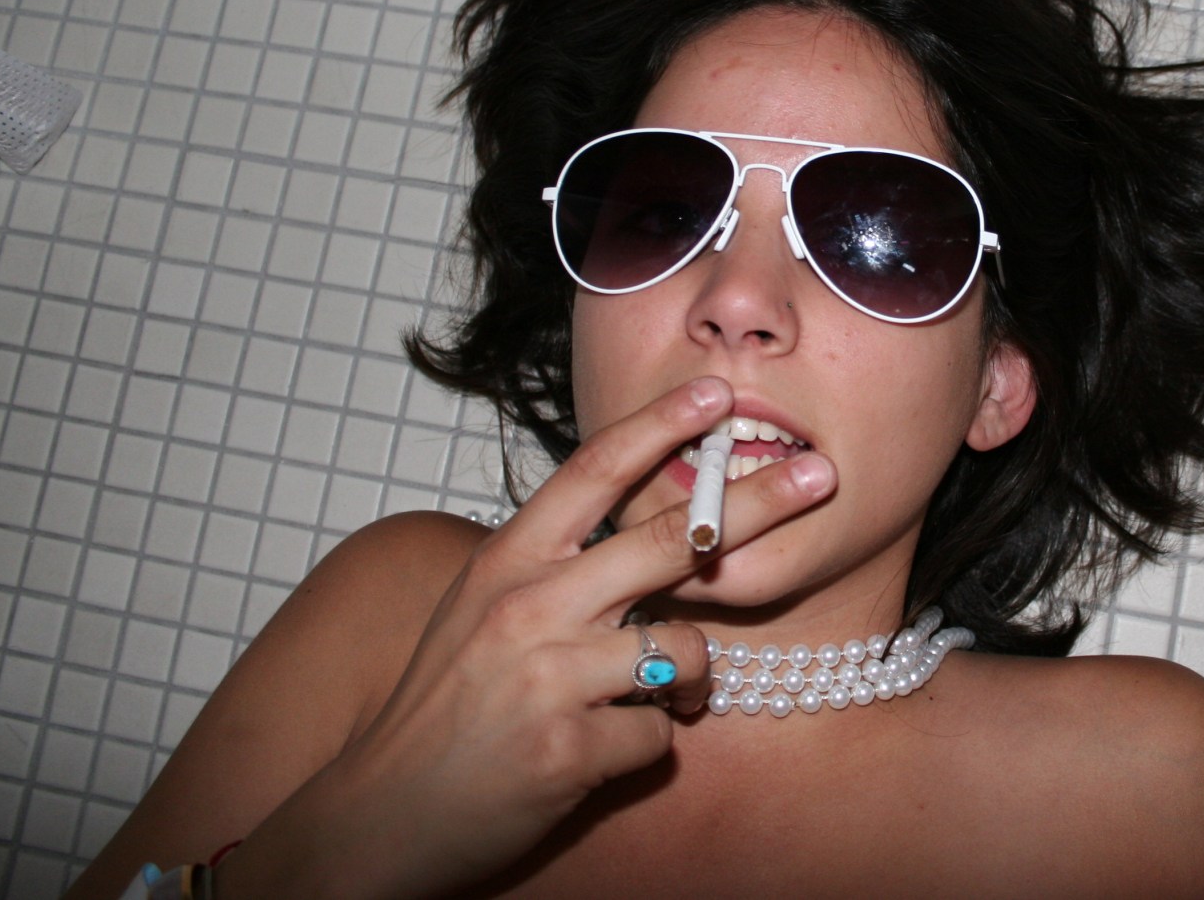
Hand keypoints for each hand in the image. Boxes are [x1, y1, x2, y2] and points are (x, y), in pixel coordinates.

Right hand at [218, 377, 836, 899]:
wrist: (382, 812)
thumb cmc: (444, 703)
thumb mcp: (484, 606)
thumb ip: (557, 564)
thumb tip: (655, 531)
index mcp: (509, 560)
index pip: (594, 471)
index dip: (660, 424)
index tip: (717, 392)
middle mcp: (530, 605)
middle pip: (675, 538)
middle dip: (761, 502)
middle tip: (822, 478)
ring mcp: (550, 677)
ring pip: (685, 648)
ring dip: (690, 676)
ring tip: (659, 694)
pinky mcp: (568, 749)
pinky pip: (659, 735)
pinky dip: (646, 744)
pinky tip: (599, 749)